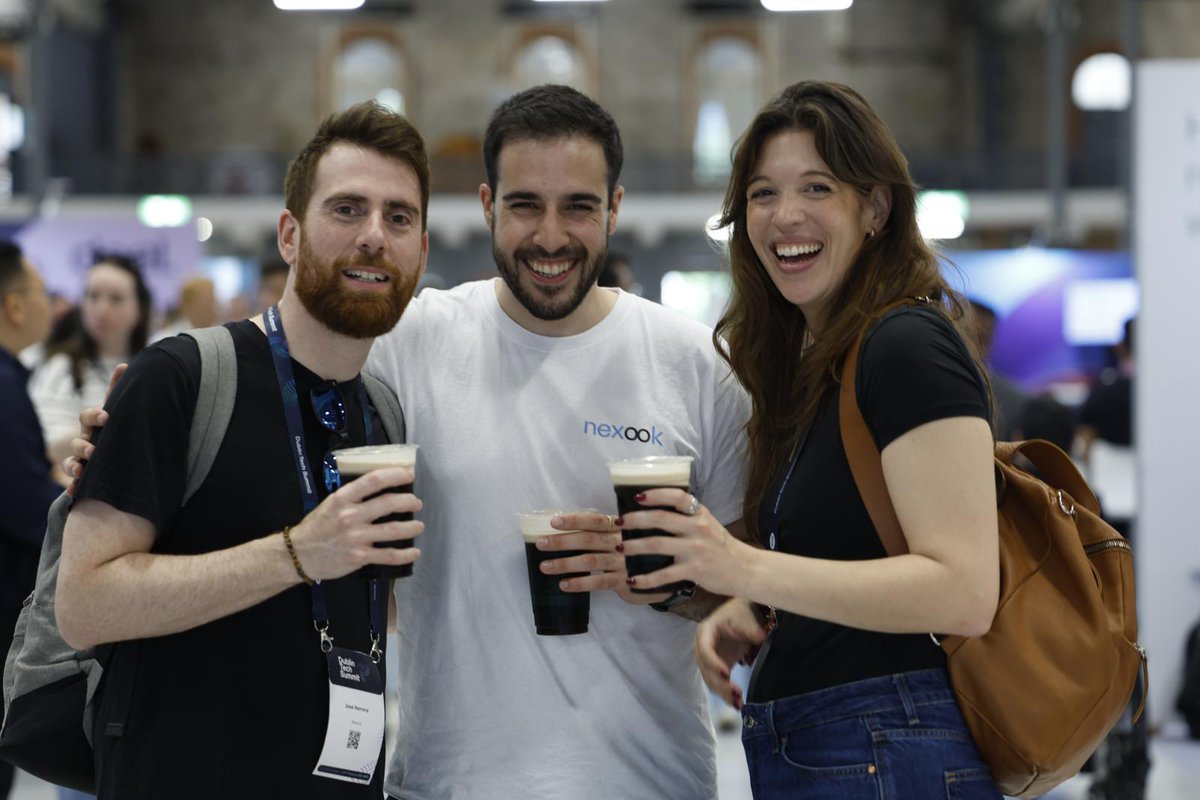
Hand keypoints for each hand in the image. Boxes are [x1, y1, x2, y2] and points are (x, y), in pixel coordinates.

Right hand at [63, 364, 125, 496]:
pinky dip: (73, 487)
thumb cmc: (119, 425)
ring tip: (81, 471)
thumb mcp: (122, 410)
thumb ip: (119, 390)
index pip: (88, 416)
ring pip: (71, 461)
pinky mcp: (85, 476)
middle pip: (79, 441)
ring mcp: (83, 459)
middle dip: (83, 445)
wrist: (122, 452)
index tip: (107, 417)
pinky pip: (74, 483)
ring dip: (73, 466)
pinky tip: (74, 492)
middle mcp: (87, 440)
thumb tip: (123, 364)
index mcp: (96, 424)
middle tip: (94, 451)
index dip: (95, 415)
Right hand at [287, 466, 423, 580]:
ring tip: (419, 526)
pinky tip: (414, 552)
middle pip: (388, 503)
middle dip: (408, 501)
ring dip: (411, 527)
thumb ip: (353, 496)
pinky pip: (388, 555)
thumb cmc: (317, 527)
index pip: (373, 480)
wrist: (299, 554)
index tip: (409, 474)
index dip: (395, 475)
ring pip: (393, 530)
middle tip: (416, 503)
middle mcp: (350, 515)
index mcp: (343, 498)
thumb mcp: (330, 503)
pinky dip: (405, 554)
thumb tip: (381, 487)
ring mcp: (356, 537)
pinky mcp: (359, 557)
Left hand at [536, 510, 668, 605]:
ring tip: (545, 566)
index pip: (595, 521)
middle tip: (540, 543)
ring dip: (565, 563)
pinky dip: (581, 583)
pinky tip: (564, 585)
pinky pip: (600, 583)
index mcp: (622, 527)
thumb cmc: (646, 551)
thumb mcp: (635, 534)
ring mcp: (624, 563)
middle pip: (588, 540)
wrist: (674, 574)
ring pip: (590, 561)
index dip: (574, 520)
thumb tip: (579, 524)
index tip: (553, 520)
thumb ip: (613, 530)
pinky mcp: (627, 582)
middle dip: (562, 541)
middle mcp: (622, 542)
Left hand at [617, 488, 752, 596]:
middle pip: (659, 519)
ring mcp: (695, 550)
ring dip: (633, 546)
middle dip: (635, 520)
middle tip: (620, 522)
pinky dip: (645, 579)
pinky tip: (632, 580)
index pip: (676, 496)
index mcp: (699, 513)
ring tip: (619, 548)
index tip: (637, 497)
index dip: (655, 494)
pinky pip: (663, 574)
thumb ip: (686, 516)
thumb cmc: (721, 546)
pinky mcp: (694, 570)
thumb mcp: (707, 523)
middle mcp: (697, 528)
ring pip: (656, 545)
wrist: (745, 569)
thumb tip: (654, 510)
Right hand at [694, 598, 765, 708]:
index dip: (713, 663)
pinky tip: (738, 703)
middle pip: (706, 669)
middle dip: (720, 683)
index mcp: (705, 632)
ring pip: (711, 680)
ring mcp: (709, 660)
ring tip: (738, 703)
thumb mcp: (745, 617)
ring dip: (723, 693)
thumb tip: (759, 638)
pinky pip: (718, 683)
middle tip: (736, 693)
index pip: (705, 650)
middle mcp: (702, 648)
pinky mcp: (718, 668)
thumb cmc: (740, 613)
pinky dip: (726, 694)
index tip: (726, 673)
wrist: (743, 616)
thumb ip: (751, 629)